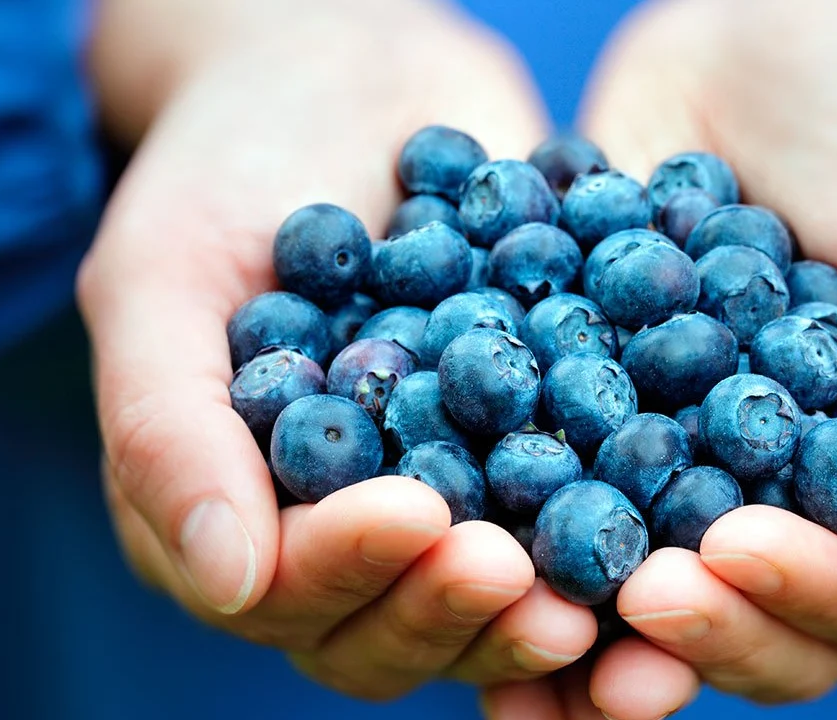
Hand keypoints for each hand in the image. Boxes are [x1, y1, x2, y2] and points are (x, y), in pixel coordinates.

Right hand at [77, 0, 597, 700]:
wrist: (345, 80)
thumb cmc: (227, 171)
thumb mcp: (162, 277)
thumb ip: (169, 429)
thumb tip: (231, 585)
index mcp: (244, 517)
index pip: (289, 589)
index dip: (349, 567)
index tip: (415, 516)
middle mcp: (348, 533)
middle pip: (396, 625)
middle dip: (454, 607)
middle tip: (519, 572)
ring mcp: (451, 496)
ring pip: (492, 598)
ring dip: (544, 603)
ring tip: (604, 579)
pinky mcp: (538, 449)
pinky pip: (581, 507)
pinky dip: (625, 520)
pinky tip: (674, 506)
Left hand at [483, 0, 836, 715]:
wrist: (773, 37)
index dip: (803, 597)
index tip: (724, 553)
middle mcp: (796, 504)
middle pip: (758, 625)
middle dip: (699, 632)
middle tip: (630, 605)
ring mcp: (692, 470)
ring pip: (650, 593)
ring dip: (595, 635)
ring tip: (532, 639)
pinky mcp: (599, 420)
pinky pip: (557, 498)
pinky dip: (515, 539)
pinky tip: (463, 555)